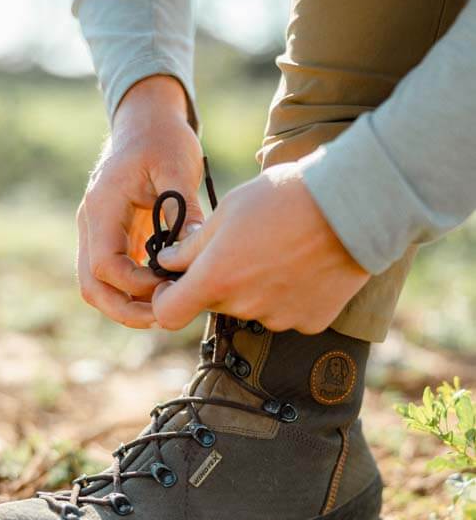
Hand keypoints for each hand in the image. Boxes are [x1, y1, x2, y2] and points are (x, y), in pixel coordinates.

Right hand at [77, 75, 202, 327]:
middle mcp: (92, 223)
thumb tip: (192, 250)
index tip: (168, 286)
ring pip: (98, 286)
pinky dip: (133, 293)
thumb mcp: (176, 164)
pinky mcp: (114, 239)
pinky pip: (115, 277)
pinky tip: (164, 294)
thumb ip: (182, 207)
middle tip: (163, 318)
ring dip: (127, 307)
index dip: (134, 284)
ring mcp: (99, 233)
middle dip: (124, 310)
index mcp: (102, 205)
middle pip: (92, 285)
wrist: (146, 124)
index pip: (104, 262)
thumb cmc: (162, 139)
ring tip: (165, 311)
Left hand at [152, 162, 369, 332]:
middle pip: (215, 304)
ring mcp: (279, 318)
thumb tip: (170, 262)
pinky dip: (289, 295)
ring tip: (281, 250)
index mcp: (216, 279)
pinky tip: (304, 266)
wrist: (352, 206)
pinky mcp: (310, 322)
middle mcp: (244, 306)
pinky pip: (288, 313)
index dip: (166, 299)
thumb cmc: (285, 197)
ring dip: (256, 287)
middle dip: (218, 281)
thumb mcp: (229, 210)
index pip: (169, 314)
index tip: (173, 283)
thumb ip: (193, 245)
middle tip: (242, 247)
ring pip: (253, 308)